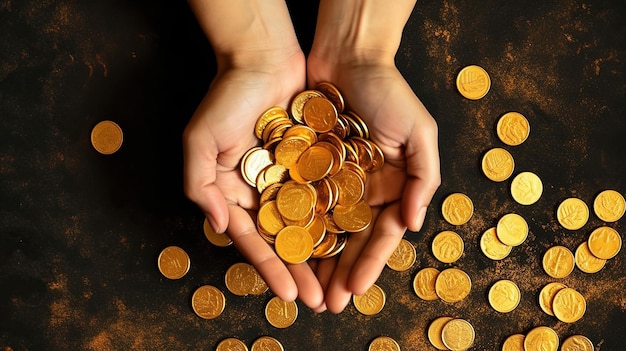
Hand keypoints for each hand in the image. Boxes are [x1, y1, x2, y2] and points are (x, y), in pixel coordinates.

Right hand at [184, 0, 324, 311]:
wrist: (263, 57)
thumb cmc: (226, 98)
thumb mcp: (199, 140)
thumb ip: (201, 185)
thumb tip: (219, 227)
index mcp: (236, 194)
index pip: (253, 240)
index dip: (270, 268)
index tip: (289, 294)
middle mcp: (264, 193)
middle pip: (284, 241)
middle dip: (301, 273)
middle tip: (320, 302)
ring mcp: (291, 180)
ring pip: (310, 225)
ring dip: (323, 256)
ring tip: (340, 284)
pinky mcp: (316, 164)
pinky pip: (328, 196)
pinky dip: (338, 219)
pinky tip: (354, 243)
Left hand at [307, 50, 440, 312]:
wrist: (348, 56)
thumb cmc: (389, 92)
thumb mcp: (419, 131)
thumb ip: (423, 177)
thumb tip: (413, 223)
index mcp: (390, 187)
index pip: (381, 236)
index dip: (369, 264)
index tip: (354, 290)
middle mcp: (361, 190)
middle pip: (350, 240)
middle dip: (339, 272)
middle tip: (326, 304)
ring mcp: (333, 182)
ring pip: (323, 229)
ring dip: (315, 260)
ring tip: (305, 288)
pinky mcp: (306, 169)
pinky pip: (299, 202)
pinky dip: (294, 227)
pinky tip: (286, 250)